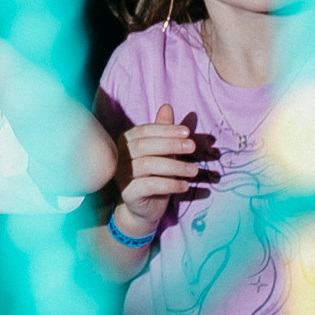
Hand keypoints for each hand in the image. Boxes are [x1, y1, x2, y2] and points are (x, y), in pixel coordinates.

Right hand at [115, 104, 201, 232]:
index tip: (187, 132)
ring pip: (148, 165)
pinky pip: (150, 186)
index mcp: (126, 141)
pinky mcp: (128, 193)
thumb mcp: (161, 151)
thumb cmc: (153, 175)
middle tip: (192, 146)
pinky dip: (170, 185)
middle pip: (145, 146)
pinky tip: (185, 186)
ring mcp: (121, 175)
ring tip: (194, 170)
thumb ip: (163, 131)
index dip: (166, 130)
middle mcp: (120, 156)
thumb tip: (167, 106)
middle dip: (171, 145)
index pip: (144, 130)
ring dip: (175, 166)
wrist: (143, 208)